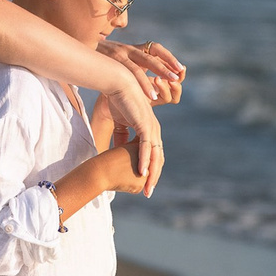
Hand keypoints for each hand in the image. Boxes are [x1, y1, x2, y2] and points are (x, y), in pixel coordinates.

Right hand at [100, 39, 184, 105]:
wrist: (74, 53)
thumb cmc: (95, 63)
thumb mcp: (115, 64)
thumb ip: (130, 70)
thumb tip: (145, 84)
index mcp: (131, 48)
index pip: (155, 48)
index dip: (168, 57)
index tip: (180, 68)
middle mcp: (128, 47)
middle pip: (153, 51)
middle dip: (167, 64)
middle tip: (179, 76)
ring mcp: (120, 51)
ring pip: (144, 60)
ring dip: (159, 71)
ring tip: (170, 84)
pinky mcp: (112, 58)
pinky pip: (131, 70)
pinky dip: (142, 82)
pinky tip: (150, 94)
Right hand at [100, 73, 164, 195]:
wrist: (118, 82)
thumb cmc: (117, 99)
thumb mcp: (119, 124)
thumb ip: (121, 137)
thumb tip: (118, 150)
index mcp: (149, 129)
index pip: (153, 154)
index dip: (149, 170)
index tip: (144, 184)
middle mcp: (153, 130)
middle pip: (157, 158)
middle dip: (154, 177)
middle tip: (149, 192)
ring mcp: (151, 127)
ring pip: (154, 156)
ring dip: (151, 173)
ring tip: (148, 188)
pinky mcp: (145, 124)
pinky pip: (146, 147)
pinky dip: (145, 160)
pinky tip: (143, 172)